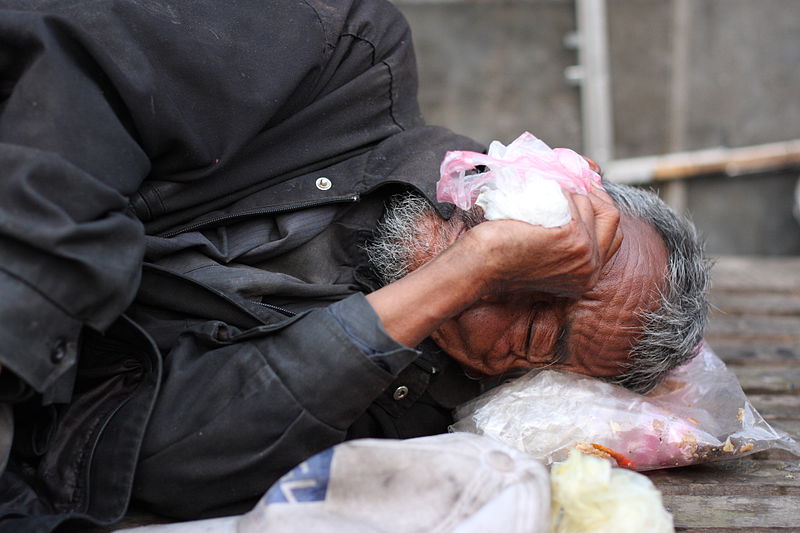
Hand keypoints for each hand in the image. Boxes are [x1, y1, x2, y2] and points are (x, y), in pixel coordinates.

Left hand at [460, 185, 622, 297]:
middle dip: (594, 192)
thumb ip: (563, 236)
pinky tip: (539, 187)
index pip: (612, 235)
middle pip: (610, 217)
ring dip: (567, 188)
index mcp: (586, 277)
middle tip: (572, 176)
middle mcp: (591, 270)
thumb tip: (579, 194)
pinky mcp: (573, 238)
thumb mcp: (542, 252)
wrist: (479, 265)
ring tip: (544, 185)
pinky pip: (574, 199)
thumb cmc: (500, 254)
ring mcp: (585, 255)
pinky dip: (558, 187)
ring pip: (590, 204)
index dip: (599, 207)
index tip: (583, 188)